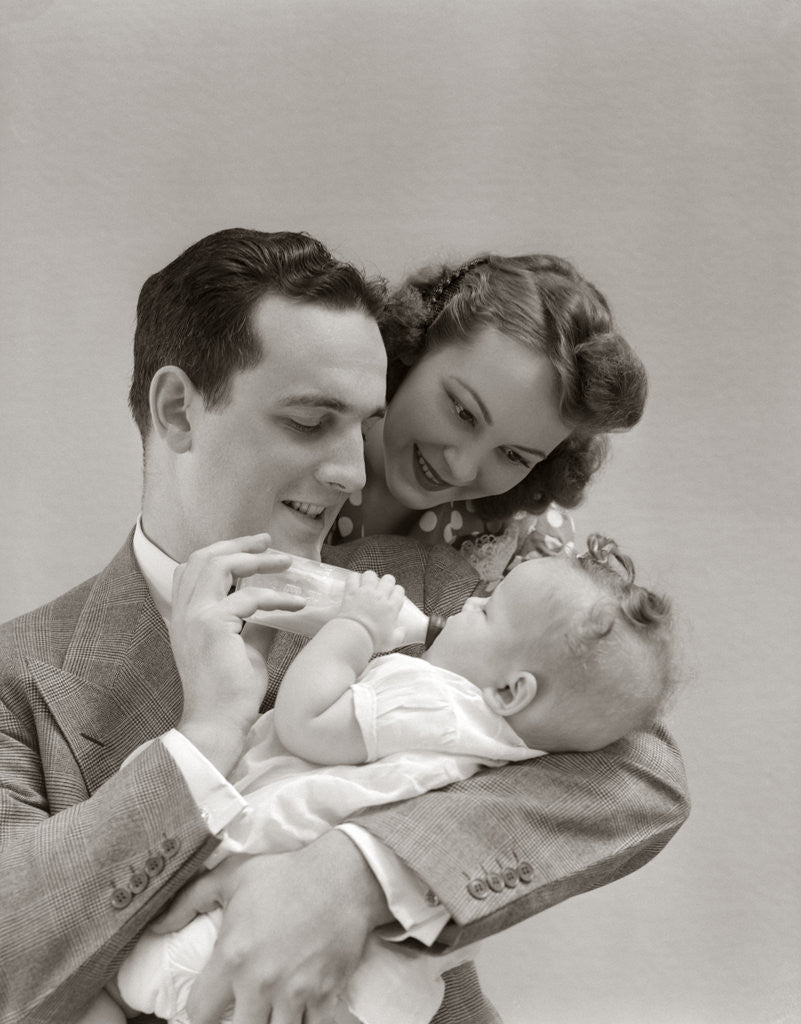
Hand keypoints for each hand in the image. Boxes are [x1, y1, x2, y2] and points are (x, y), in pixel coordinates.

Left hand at [151, 830, 392, 1023]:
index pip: (199, 1012)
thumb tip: (155, 927)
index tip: (206, 1010)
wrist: (343, 875)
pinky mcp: (325, 994)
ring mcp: (295, 992)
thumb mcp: (232, 876)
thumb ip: (189, 900)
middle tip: (241, 1012)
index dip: (198, 1016)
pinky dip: (305, 1023)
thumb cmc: (285, 874)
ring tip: (267, 1012)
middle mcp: (261, 981)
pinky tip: (299, 1014)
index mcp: (233, 955)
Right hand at [172, 534, 304, 773]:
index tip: (253, 549)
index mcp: (186, 616)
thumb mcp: (246, 651)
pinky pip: (250, 598)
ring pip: (220, 565)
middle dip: (238, 544)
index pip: (192, 568)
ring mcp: (195, 616)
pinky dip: (277, 597)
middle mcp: (185, 612)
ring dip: (255, 559)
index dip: (222, 551)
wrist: (216, 724)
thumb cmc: (230, 695)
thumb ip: (257, 627)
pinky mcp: (212, 626)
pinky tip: (298, 605)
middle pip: (203, 557)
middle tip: (268, 541)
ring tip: (286, 562)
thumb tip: (279, 609)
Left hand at [337, 571, 404, 651]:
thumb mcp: (391, 642)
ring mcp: (365, 592)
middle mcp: (380, 596)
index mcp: (391, 607)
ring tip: (367, 585)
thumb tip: (404, 630)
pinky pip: (353, 577)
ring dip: (370, 578)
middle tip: (381, 590)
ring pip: (371, 574)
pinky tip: (354, 583)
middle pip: (388, 579)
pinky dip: (354, 578)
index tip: (393, 597)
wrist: (354, 637)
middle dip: (386, 582)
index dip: (397, 592)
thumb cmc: (373, 640)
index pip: (399, 590)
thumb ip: (400, 635)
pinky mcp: (352, 592)